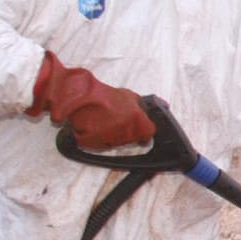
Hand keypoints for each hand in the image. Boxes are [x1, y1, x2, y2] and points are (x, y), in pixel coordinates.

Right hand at [26, 51, 154, 148]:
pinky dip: (97, 139)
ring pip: (116, 143)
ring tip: (103, 121)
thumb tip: (165, 106)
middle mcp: (125, 130)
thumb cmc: (102, 94)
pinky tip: (94, 127)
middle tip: (116, 120)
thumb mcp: (128, 95)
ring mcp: (109, 138)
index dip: (145, 133)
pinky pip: (100, 145)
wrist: (75, 95)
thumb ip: (145, 104)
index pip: (148, 134)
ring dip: (112, 135)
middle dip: (126, 132)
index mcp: (136, 118)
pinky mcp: (93, 143)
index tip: (142, 132)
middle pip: (131, 139)